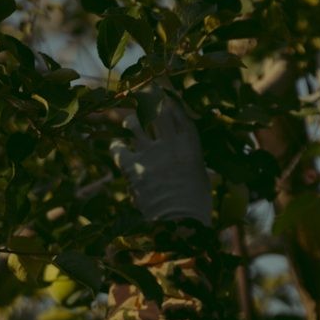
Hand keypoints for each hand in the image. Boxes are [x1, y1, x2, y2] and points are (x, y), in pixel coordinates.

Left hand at [111, 92, 212, 226]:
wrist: (179, 225)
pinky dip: (117, 147)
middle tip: (144, 94)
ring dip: (131, 121)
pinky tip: (117, 148)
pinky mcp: (133, 167)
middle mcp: (169, 143)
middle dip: (150, 98)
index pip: (179, 114)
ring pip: (135, 123)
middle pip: (157, 110)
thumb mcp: (202, 181)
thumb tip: (199, 167)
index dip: (171, 102)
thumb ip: (195, 166)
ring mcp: (149, 154)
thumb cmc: (196, 208)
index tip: (165, 95)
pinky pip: (119, 149)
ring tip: (130, 123)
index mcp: (190, 146)